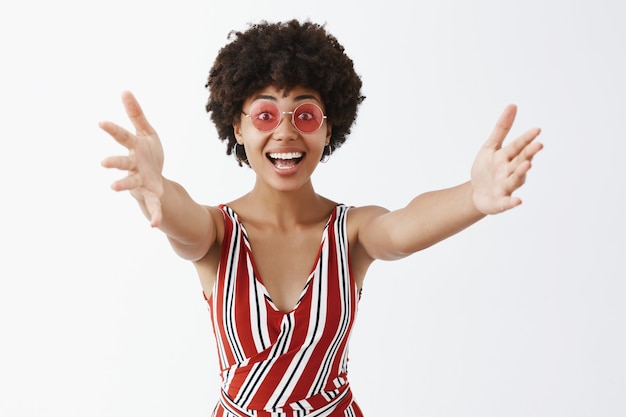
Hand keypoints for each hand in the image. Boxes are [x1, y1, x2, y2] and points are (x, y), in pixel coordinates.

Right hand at [99, 91, 164, 226]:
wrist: (155, 177)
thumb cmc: (148, 153)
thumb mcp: (146, 132)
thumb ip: (136, 114)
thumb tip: (125, 90)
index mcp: (134, 149)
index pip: (122, 137)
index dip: (113, 130)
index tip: (101, 123)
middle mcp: (133, 166)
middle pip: (123, 163)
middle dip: (114, 162)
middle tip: (103, 162)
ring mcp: (141, 181)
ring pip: (131, 183)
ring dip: (123, 185)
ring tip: (112, 188)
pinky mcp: (152, 195)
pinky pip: (153, 206)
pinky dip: (154, 215)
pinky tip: (154, 225)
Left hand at [471, 104, 542, 214]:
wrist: (477, 193)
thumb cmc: (487, 169)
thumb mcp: (490, 147)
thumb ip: (502, 128)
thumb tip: (513, 105)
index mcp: (508, 157)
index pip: (519, 146)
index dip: (527, 138)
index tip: (537, 130)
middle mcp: (511, 171)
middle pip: (521, 161)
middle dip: (529, 153)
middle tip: (538, 145)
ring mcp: (507, 186)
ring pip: (516, 179)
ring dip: (521, 172)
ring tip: (527, 165)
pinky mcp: (501, 202)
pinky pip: (507, 202)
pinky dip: (512, 202)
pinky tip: (518, 201)